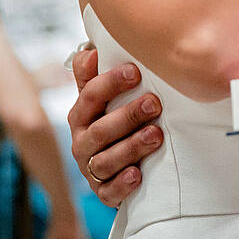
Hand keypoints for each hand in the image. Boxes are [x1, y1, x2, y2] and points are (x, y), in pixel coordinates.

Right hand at [67, 48, 161, 206]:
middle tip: (155, 103)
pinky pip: (109, 192)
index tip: (136, 71)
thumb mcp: (106, 98)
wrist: (122, 167)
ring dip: (131, 147)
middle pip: (101, 129)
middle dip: (128, 115)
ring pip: (106, 160)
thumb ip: (96, 75)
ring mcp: (91, 169)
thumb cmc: (116, 121)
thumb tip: (92, 46)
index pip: (90, 95)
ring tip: (156, 135)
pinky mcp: (103, 192)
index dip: (110, 82)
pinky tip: (138, 175)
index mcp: (83, 114)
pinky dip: (123, 184)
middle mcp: (83, 141)